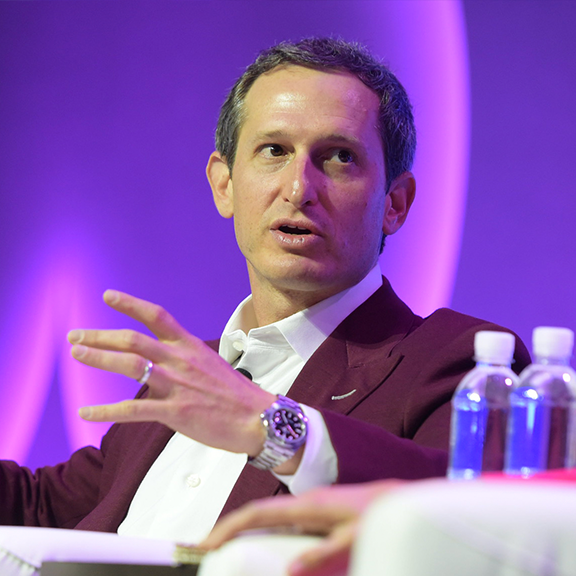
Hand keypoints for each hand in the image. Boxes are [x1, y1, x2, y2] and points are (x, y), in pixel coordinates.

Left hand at [67, 290, 274, 455]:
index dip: (131, 304)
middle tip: (76, 336)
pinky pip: (132, 409)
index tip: (108, 296)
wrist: (257, 418)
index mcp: (190, 346)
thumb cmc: (235, 393)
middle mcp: (181, 360)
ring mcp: (177, 384)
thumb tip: (164, 360)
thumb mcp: (211, 363)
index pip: (157, 316)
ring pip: (130, 365)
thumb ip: (185, 358)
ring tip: (77, 355)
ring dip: (99, 358)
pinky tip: (86, 411)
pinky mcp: (175, 411)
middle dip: (101, 336)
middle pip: (134, 340)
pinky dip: (105, 410)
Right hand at [200, 480, 403, 575]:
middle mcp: (303, 504)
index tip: (208, 542)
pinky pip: (282, 526)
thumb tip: (291, 569)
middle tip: (208, 554)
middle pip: (257, 516)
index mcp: (308, 505)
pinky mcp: (315, 517)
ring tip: (228, 556)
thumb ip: (324, 554)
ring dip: (246, 535)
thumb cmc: (378, 514)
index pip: (258, 513)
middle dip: (230, 532)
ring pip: (268, 521)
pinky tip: (265, 555)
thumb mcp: (354, 538)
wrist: (395, 498)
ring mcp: (308, 510)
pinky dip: (265, 537)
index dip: (230, 526)